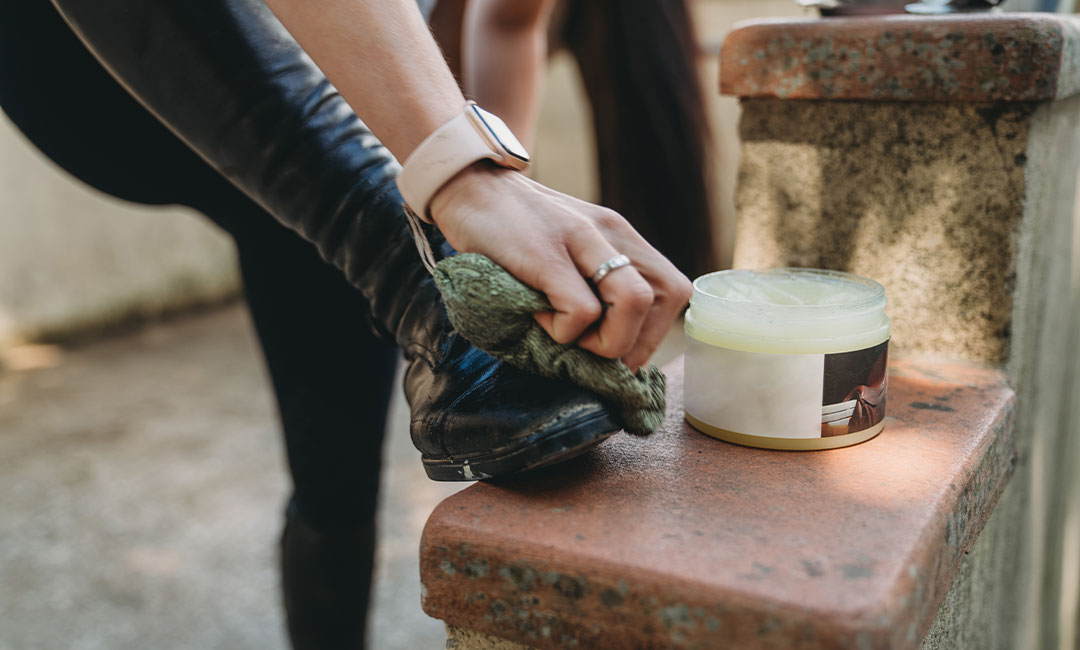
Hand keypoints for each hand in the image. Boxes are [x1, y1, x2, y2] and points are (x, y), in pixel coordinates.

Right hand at [429, 162, 691, 369]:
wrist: (468, 185)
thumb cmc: (515, 228)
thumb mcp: (569, 244)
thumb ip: (594, 278)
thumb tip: (608, 343)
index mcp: (621, 235)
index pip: (674, 289)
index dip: (655, 332)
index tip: (618, 350)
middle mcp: (610, 233)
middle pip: (667, 295)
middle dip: (638, 342)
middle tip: (596, 352)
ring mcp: (579, 240)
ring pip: (633, 302)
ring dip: (605, 340)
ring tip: (567, 335)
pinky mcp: (545, 254)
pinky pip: (579, 311)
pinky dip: (563, 332)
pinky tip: (536, 317)